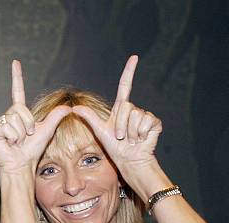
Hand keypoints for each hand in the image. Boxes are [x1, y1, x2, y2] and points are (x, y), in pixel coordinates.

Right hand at [0, 60, 70, 172]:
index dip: (17, 77)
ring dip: (20, 134)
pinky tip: (9, 144)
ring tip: (17, 142)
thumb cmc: (32, 149)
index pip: (18, 91)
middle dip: (27, 124)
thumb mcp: (47, 130)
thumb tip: (69, 107)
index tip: (16, 62)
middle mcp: (7, 115)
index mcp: (18, 113)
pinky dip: (12, 138)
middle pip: (19, 109)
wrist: (22, 164)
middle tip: (25, 137)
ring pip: (14, 120)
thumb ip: (56, 117)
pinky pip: (6, 128)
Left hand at [72, 56, 162, 181]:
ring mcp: (145, 116)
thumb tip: (74, 108)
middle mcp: (134, 109)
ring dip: (130, 132)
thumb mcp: (99, 131)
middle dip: (120, 125)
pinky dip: (141, 134)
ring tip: (130, 139)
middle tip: (120, 137)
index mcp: (121, 108)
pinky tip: (141, 139)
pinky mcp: (154, 123)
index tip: (134, 57)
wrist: (128, 159)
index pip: (125, 85)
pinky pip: (147, 122)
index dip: (129, 71)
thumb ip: (89, 117)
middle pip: (126, 106)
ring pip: (136, 115)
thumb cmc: (114, 147)